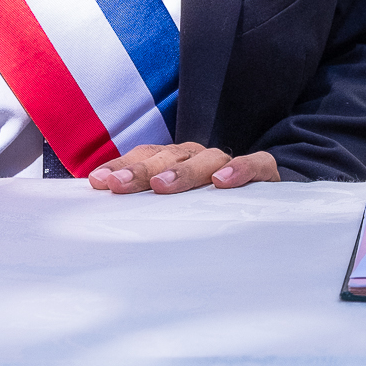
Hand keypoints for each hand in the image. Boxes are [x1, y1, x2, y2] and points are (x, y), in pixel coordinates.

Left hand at [86, 144, 280, 194]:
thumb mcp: (174, 207)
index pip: (145, 156)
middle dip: (141, 170)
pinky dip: (240, 170)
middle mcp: (198, 157)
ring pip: (206, 159)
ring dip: (183, 172)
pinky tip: (222, 183)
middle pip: (169, 157)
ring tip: (162, 186)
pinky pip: (255, 164)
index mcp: (175, 161)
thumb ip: (144, 208)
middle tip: (119, 185)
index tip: (98, 181)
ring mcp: (229, 163)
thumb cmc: (208, 209)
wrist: (267, 204)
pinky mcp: (262, 171)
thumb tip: (104, 209)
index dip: (122, 166)